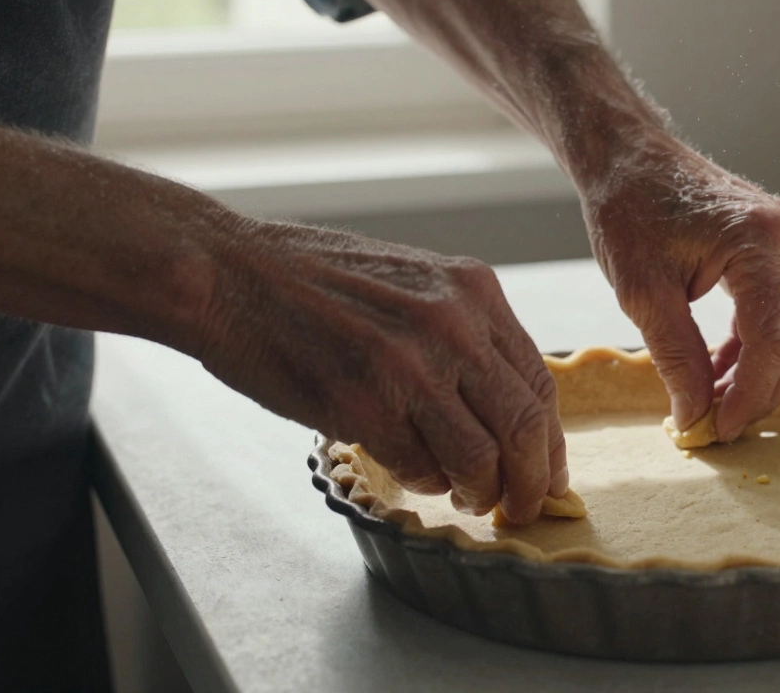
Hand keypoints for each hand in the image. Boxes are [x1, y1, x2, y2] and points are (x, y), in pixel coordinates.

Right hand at [194, 221, 565, 523]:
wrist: (230, 271)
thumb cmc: (315, 280)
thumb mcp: (415, 284)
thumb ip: (465, 334)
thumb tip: (506, 408)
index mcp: (473, 291)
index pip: (540, 383)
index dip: (549, 442)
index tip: (546, 473)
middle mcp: (453, 325)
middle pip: (526, 427)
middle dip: (531, 481)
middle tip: (523, 507)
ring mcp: (409, 366)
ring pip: (482, 458)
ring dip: (481, 492)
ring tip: (469, 497)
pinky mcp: (364, 404)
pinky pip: (420, 467)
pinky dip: (426, 481)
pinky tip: (415, 472)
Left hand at [584, 131, 779, 440]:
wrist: (628, 157)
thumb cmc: (628, 210)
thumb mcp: (643, 293)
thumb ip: (677, 358)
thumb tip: (696, 417)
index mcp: (761, 242)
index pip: (772, 341)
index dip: (749, 396)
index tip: (719, 430)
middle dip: (759, 391)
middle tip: (717, 425)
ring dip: (759, 372)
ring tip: (714, 402)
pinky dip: (756, 344)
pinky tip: (720, 368)